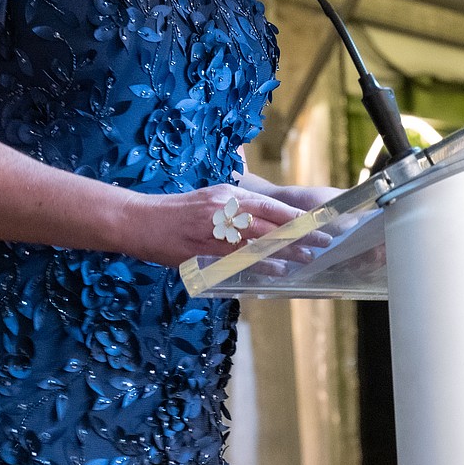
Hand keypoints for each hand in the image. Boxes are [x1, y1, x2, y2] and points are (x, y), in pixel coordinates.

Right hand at [126, 183, 327, 268]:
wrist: (140, 219)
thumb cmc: (174, 211)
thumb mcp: (207, 200)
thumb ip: (232, 207)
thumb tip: (259, 219)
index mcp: (227, 194)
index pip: (269, 204)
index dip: (295, 214)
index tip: (317, 221)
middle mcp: (224, 208)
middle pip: (270, 221)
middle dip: (299, 233)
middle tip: (323, 241)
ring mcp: (215, 228)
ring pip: (259, 240)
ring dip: (286, 250)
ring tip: (308, 257)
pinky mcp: (205, 248)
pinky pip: (239, 258)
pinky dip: (261, 263)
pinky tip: (278, 270)